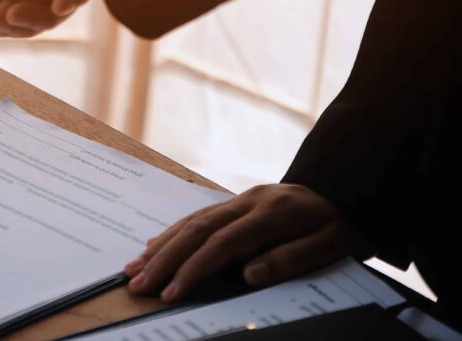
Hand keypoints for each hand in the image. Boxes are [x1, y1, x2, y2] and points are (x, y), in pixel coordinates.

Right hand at [125, 184, 370, 302]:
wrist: (347, 190)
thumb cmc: (341, 225)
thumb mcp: (332, 245)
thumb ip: (291, 258)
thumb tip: (249, 274)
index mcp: (271, 212)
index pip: (222, 243)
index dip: (194, 268)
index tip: (172, 292)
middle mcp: (248, 201)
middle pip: (196, 230)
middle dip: (164, 260)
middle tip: (138, 284)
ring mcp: (238, 199)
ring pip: (190, 221)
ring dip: (160, 248)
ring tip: (134, 269)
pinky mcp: (234, 202)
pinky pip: (197, 217)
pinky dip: (172, 233)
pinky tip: (154, 246)